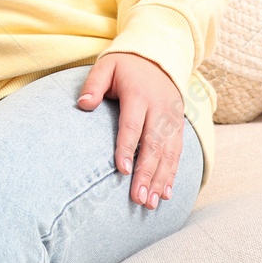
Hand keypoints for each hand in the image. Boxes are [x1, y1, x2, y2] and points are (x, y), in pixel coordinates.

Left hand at [77, 52, 185, 210]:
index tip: (121, 171)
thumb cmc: (125, 66)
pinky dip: (172, 175)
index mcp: (139, 95)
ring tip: (151, 203)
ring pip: (169, 154)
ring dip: (161, 180)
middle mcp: (160, 109)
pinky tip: (166, 194)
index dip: (127, 148)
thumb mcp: (106, 66)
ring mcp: (172, 120)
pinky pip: (178, 154)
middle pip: (154, 145)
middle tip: (138, 199)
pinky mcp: (179, 128)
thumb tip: (83, 104)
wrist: (158, 59)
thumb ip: (93, 84)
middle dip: (147, 174)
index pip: (133, 125)